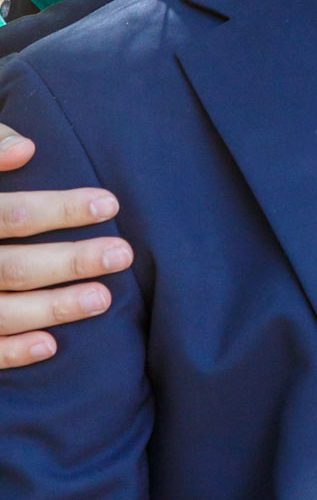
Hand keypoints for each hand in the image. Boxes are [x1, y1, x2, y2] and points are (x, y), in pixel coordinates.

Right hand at [0, 127, 133, 368]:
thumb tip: (26, 148)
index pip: (11, 214)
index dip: (60, 209)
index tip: (110, 204)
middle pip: (12, 266)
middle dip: (71, 261)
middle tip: (122, 254)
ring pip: (1, 311)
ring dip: (53, 308)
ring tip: (102, 298)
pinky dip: (12, 351)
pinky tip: (50, 346)